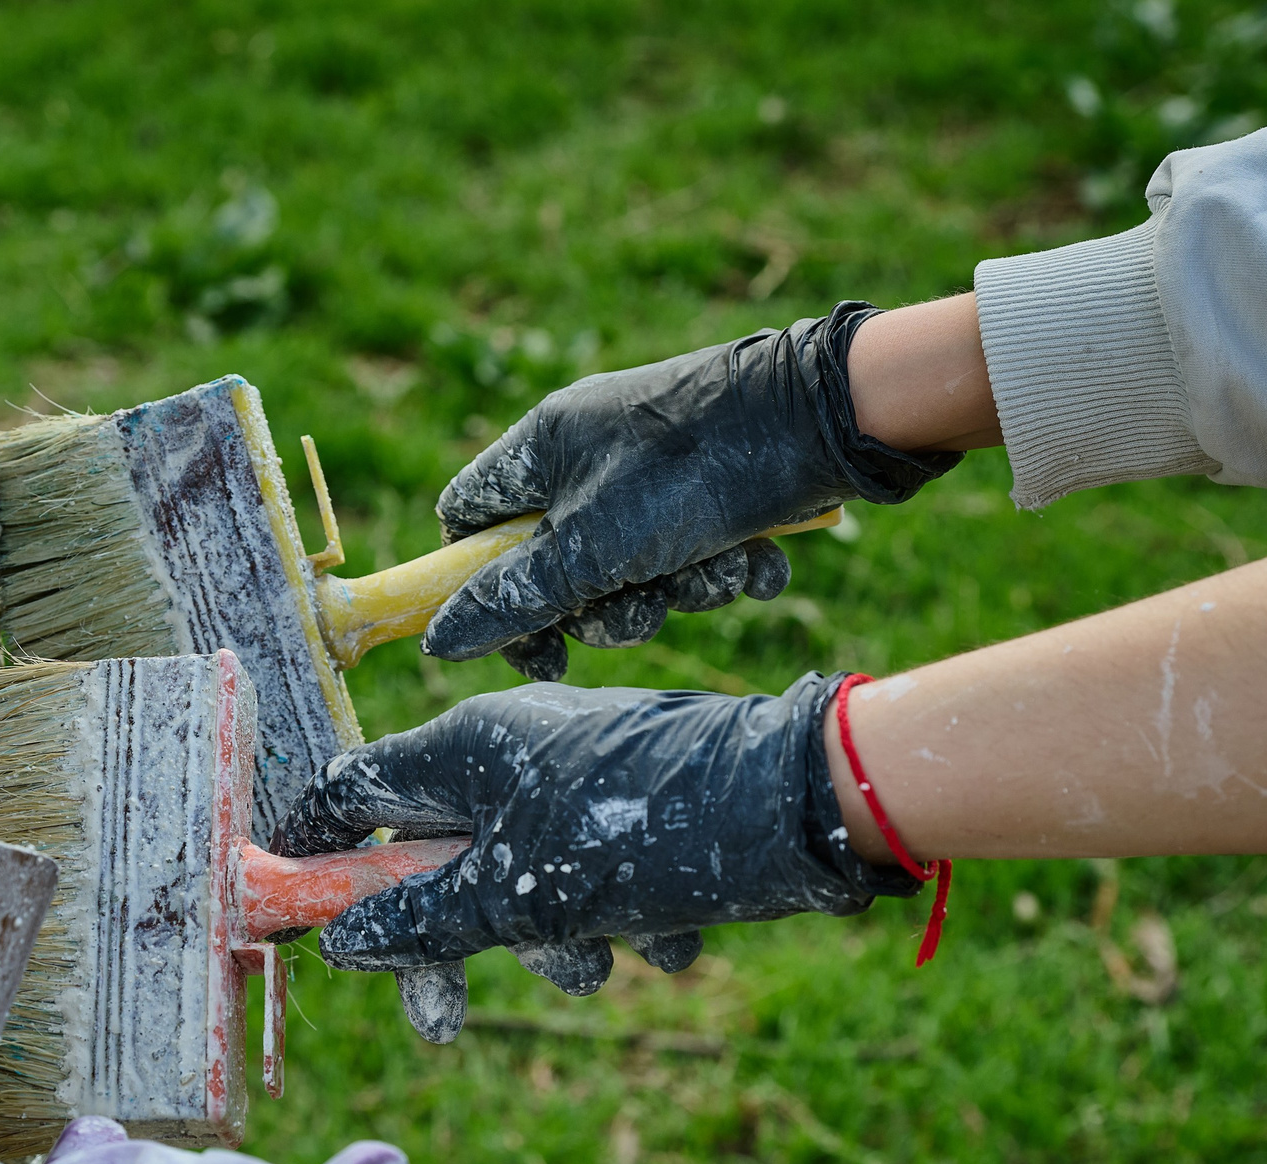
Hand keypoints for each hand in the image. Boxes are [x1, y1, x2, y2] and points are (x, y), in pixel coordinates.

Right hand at [271, 675, 920, 1033]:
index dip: (317, 859)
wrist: (803, 806)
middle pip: (438, 857)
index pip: (354, 792)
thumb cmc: (650, 835)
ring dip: (554, 940)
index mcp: (466, 746)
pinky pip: (596, 875)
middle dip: (453, 943)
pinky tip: (674, 941)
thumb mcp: (522, 895)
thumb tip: (346, 939)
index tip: (297, 925)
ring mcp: (579, 775)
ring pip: (523, 879)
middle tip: (445, 1024)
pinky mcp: (638, 804)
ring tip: (608, 961)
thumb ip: (424, 918)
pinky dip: (621, 920)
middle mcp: (516, 750)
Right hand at [427, 303, 959, 681]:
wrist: (826, 418)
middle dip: (607, 605)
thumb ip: (516, 598)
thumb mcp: (594, 547)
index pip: (469, 521)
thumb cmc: (694, 471)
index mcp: (544, 448)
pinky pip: (697, 554)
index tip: (529, 641)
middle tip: (644, 605)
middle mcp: (593, 456)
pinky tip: (759, 556)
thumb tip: (440, 639)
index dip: (480, 589)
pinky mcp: (716, 489)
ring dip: (682, 589)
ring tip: (719, 566)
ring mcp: (656, 472)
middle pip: (559, 566)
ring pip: (637, 570)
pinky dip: (728, 566)